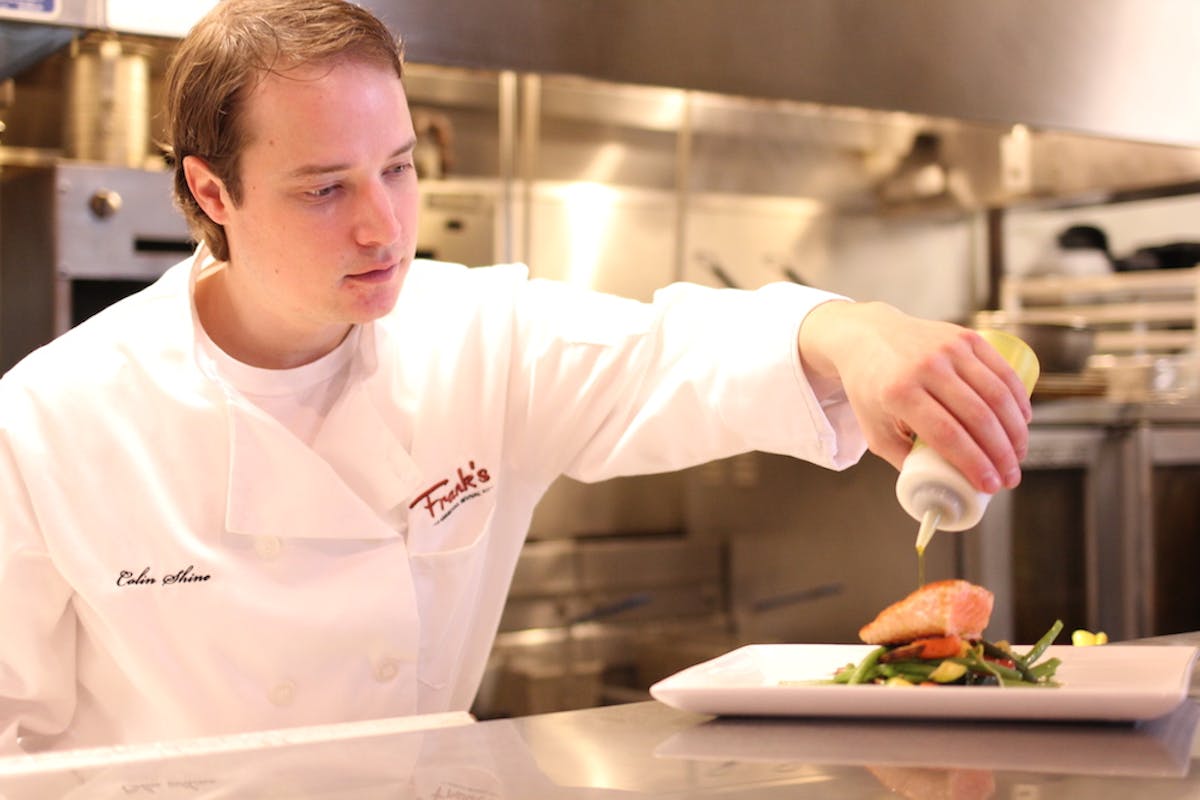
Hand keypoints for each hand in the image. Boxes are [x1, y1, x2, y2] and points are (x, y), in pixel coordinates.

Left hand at [797, 301, 1031, 492]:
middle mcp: (925, 367)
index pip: (947, 434)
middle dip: (1001, 455)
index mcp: (899, 393)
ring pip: (997, 395)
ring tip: (1017, 456)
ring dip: (1015, 431)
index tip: (990, 486)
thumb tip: (939, 488)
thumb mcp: (875, 429)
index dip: (974, 464)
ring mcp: (948, 349)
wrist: (868, 336)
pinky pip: (1002, 371)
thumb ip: (903, 460)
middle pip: (978, 417)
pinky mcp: (965, 337)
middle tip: (1010, 478)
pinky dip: (1019, 400)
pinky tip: (1023, 422)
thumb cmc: (872, 388)